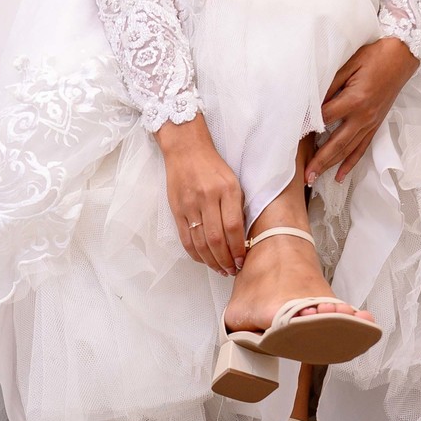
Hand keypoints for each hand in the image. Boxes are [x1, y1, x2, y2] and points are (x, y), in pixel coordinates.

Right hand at [154, 113, 246, 274]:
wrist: (186, 150)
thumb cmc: (213, 167)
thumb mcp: (233, 182)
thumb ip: (237, 207)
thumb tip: (241, 238)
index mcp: (227, 190)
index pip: (234, 227)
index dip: (238, 249)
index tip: (243, 261)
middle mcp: (208, 198)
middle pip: (217, 239)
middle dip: (226, 260)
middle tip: (232, 270)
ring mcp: (190, 205)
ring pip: (201, 242)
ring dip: (211, 260)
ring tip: (220, 269)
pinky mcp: (177, 210)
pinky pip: (186, 238)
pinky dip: (195, 253)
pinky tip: (203, 260)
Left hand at [305, 36, 419, 184]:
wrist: (402, 57)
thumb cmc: (374, 57)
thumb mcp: (348, 65)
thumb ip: (329, 85)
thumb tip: (311, 102)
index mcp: (354, 100)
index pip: (325, 118)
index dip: (307, 127)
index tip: (291, 137)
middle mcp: (363, 116)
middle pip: (336, 144)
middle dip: (319, 161)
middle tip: (305, 175)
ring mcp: (371, 123)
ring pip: (348, 150)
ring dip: (331, 166)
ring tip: (315, 178)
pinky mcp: (375, 125)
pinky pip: (362, 148)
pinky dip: (350, 163)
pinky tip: (340, 175)